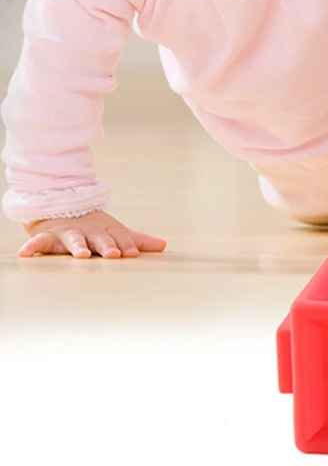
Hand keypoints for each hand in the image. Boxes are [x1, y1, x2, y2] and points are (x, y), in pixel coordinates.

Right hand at [19, 210, 166, 258]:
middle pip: (100, 239)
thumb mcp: (117, 233)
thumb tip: (164, 245)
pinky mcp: (48, 237)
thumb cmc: (95, 229)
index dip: (127, 246)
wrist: (64, 210)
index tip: (133, 254)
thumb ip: (138, 240)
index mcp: (107, 233)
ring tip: (80, 254)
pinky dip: (31, 247)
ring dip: (77, 246)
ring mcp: (69, 234)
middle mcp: (89, 233)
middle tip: (113, 254)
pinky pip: (38, 243)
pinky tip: (25, 254)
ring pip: (73, 240)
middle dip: (107, 246)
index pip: (120, 239)